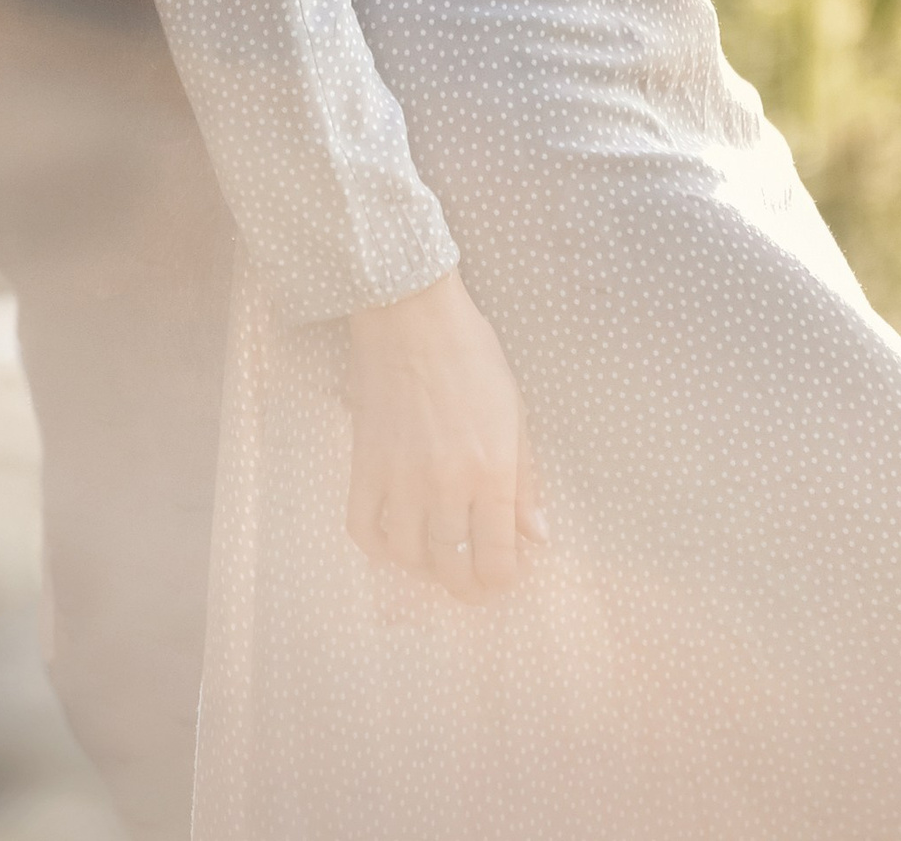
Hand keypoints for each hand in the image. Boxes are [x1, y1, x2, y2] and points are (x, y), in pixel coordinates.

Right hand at [346, 269, 546, 599]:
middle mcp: (446, 485)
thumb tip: (537, 536)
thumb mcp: (515, 411)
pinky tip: (393, 539)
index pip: (496, 558)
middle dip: (467, 586)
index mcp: (492, 471)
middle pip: (453, 568)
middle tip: (472, 582)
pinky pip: (363, 529)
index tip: (503, 575)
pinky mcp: (364, 466)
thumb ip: (527, 480)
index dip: (502, 579)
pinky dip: (377, 546)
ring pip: (408, 557)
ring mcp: (401, 479)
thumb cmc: (471, 354)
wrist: (411, 314)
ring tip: (437, 558)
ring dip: (425, 568)